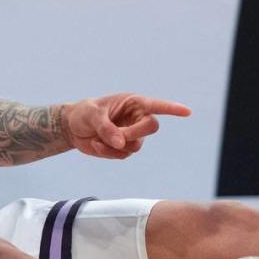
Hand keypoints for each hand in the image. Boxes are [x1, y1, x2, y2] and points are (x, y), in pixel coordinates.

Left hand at [63, 94, 190, 158]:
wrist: (72, 128)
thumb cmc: (84, 113)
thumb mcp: (92, 115)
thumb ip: (107, 128)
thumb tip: (121, 142)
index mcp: (132, 103)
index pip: (156, 105)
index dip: (172, 108)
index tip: (187, 112)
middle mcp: (136, 119)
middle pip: (150, 128)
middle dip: (134, 133)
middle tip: (116, 136)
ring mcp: (131, 135)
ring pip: (135, 145)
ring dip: (115, 145)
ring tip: (98, 139)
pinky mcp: (123, 148)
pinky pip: (122, 154)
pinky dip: (108, 152)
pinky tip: (96, 144)